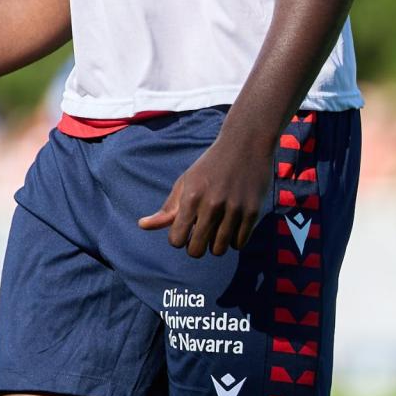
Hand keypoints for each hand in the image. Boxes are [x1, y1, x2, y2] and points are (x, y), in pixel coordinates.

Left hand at [138, 137, 274, 257]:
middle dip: (195, 246)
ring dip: (216, 244)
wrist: (245, 144)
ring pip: (219, 250)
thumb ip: (167, 209)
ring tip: (217, 228)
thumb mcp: (185, 183)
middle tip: (200, 234)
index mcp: (191, 197)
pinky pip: (239, 244)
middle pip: (197, 250)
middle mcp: (212, 205)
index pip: (176, 240)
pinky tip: (233, 225)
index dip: (179, 238)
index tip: (185, 229)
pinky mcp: (253, 212)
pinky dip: (234, 240)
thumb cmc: (210, 166)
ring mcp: (234, 209)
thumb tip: (142, 226)